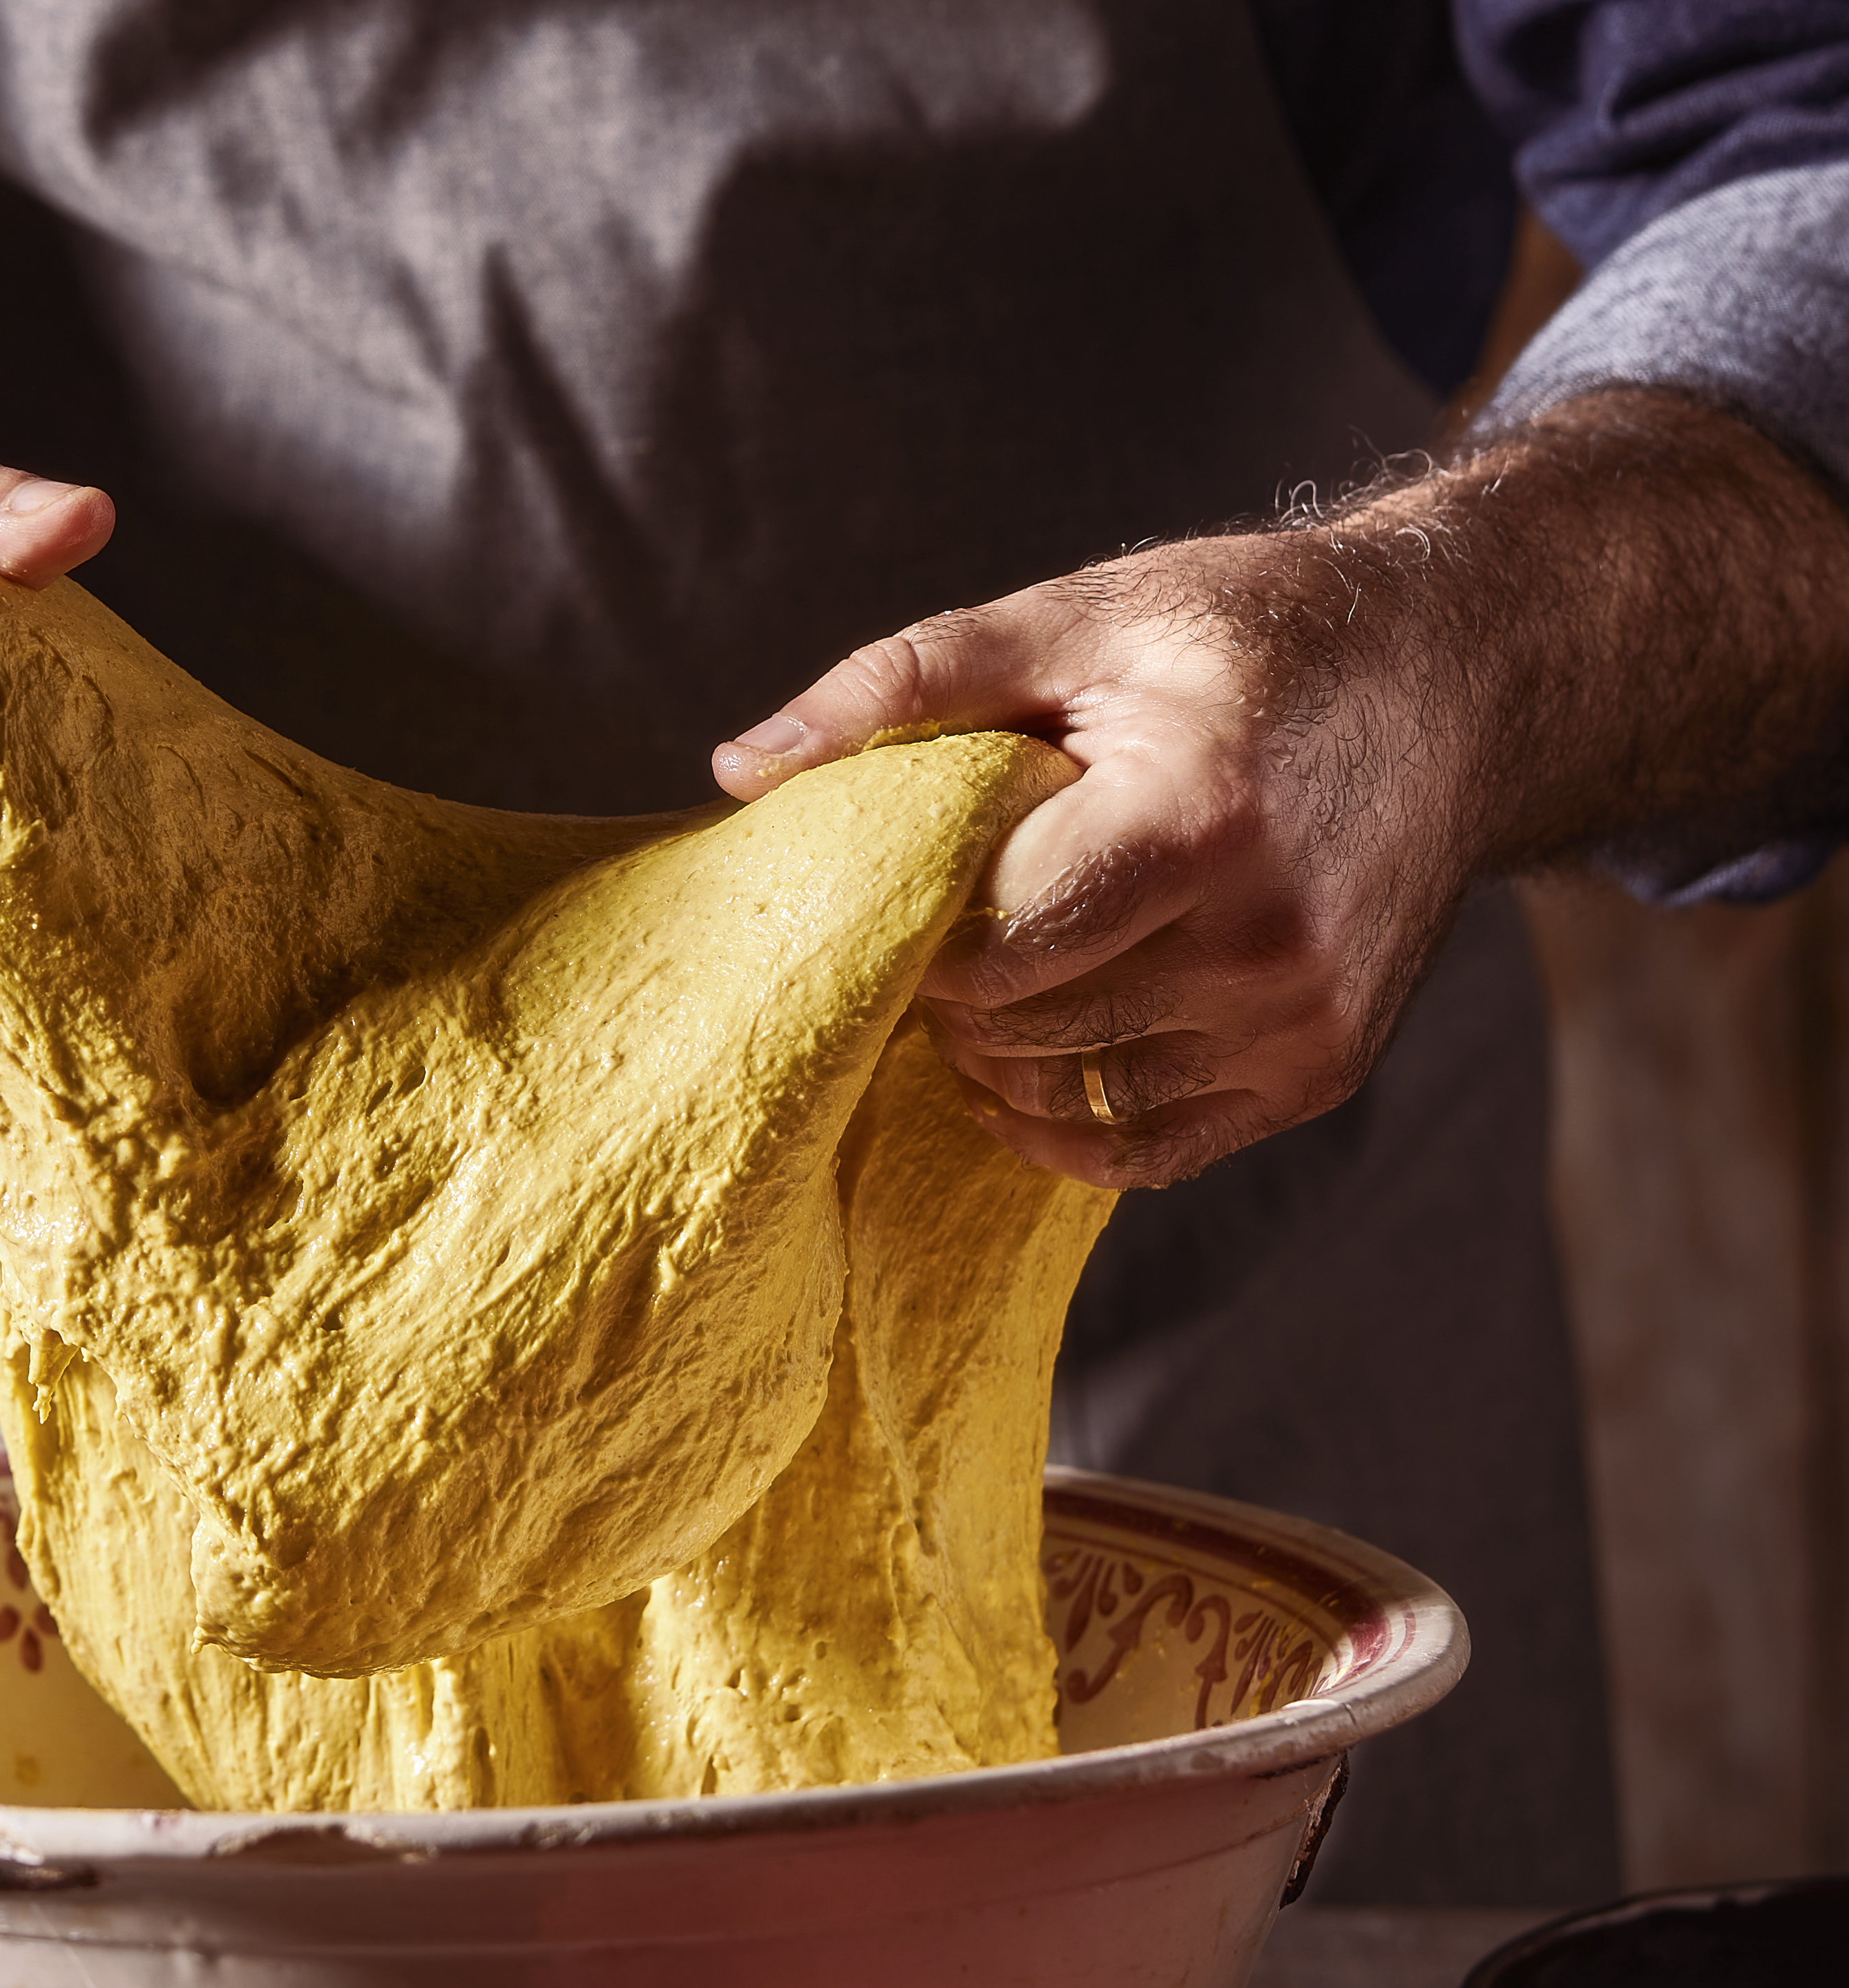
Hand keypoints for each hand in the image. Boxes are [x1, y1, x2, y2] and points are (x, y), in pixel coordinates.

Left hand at [711, 394, 1848, 1185]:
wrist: (1463, 674)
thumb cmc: (1255, 637)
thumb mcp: (1083, 619)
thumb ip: (905, 685)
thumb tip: (740, 765)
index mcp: (1194, 819)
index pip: (989, 945)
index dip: (923, 932)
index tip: (917, 886)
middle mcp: (1261, 940)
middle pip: (1025, 1027)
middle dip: (957, 991)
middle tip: (947, 929)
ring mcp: (1297, 1022)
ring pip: (1077, 1094)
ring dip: (1007, 1056)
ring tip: (997, 977)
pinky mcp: (1317, 1074)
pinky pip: (1153, 1152)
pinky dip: (1073, 1127)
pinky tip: (1026, 1078)